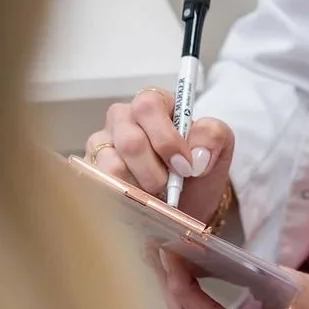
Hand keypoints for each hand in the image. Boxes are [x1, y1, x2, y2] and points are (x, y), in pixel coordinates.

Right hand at [84, 87, 233, 224]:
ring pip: (113, 167)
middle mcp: (124, 119)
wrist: (187, 205)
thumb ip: (212, 137)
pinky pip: (100, 187)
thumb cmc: (197, 169)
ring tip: (154, 195)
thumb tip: (196, 157)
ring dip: (139, 188)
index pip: (149, 105)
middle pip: (130, 140)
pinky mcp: (90, 172)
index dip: (166, 138)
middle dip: (154, 171)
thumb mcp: (218, 147)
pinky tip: (137, 202)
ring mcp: (103, 145)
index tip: (185, 166)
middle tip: (169, 187)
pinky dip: (124, 199)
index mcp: (155, 103)